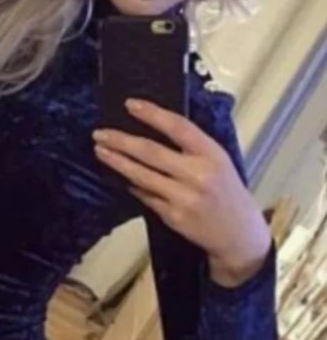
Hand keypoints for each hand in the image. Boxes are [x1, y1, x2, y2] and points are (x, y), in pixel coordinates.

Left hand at [92, 98, 271, 281]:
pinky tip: (119, 175)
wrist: (240, 235)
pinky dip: (130, 184)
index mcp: (212, 154)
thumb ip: (190, 146)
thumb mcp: (217, 161)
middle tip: (100, 133)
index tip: (129, 104)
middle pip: (151, 152)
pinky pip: (144, 195)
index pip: (178, 127)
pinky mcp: (173, 217)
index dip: (152, 114)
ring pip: (141, 175)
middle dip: (121, 141)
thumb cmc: (225, 190)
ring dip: (117, 162)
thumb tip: (149, 127)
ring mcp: (184, 198)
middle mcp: (198, 175)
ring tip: (100, 150)